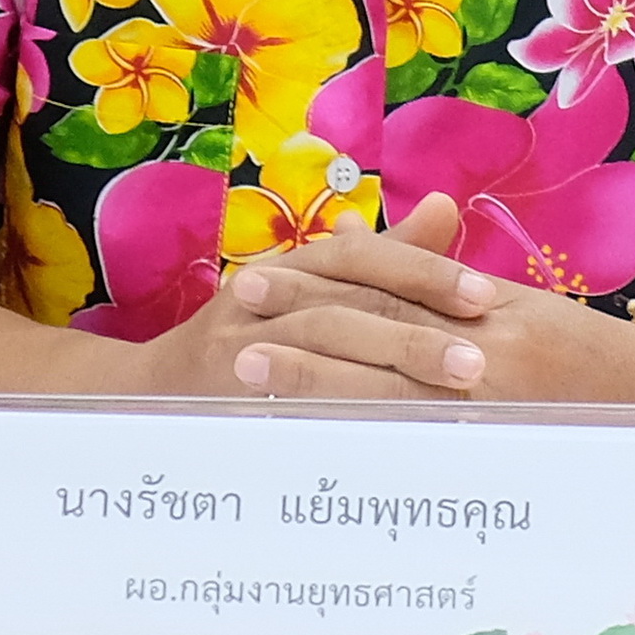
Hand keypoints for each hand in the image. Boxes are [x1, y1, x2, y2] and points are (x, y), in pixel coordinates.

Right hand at [123, 198, 496, 401]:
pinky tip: (384, 426)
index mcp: (290, 268)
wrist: (151, 392)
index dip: (422, 271)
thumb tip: (446, 208)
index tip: (483, 297)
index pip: (359, 258)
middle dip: (417, 330)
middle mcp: (260, 297)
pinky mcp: (222, 397)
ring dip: (389, 364)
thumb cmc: (250, 340)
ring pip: (319, 345)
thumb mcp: (314, 291)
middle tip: (478, 358)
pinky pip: (285, 400)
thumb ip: (384, 258)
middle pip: (346, 305)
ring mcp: (236, 347)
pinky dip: (336, 409)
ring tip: (449, 385)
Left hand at [221, 195, 634, 406]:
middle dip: (301, 320)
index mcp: (484, 303)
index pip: (389, 281)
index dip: (321, 275)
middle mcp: (484, 343)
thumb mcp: (514, 306)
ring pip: (386, 383)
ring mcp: (492, 397)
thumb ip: (437, 282)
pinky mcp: (499, 443)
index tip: (262, 273)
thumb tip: (355, 245)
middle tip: (235, 311)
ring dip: (313, 377)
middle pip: (376, 325)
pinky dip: (364, 438)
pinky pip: (420, 443)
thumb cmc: (586, 353)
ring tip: (248, 370)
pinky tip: (313, 440)